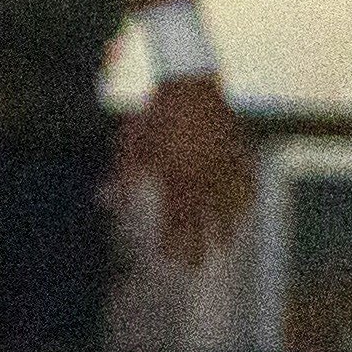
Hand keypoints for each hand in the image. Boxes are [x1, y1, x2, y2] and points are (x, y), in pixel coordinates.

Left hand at [126, 76, 251, 270]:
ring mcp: (226, 167)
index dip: (173, 243)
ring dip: (226, 227)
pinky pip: (247, 183)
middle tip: (199, 266)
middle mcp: (204, 178)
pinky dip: (245, 200)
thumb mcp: (134, 145)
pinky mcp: (240, 154)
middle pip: (204, 221)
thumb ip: (123, 177)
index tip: (171, 260)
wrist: (190, 85)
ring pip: (230, 207)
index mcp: (177, 177)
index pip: (176, 220)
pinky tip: (245, 210)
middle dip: (200, 245)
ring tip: (224, 243)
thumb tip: (105, 200)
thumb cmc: (156, 115)